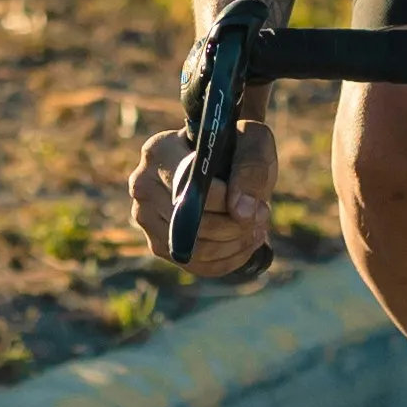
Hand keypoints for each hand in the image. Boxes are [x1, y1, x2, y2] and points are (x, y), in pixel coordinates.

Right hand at [129, 111, 282, 282]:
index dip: (227, 202)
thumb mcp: (254, 142)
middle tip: (263, 217)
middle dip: (235, 226)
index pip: (189, 188)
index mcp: (159, 151)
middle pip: (189, 223)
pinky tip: (246, 244)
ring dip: (234, 245)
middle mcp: (143, 185)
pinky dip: (226, 261)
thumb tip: (241, 211)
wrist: (225, 160)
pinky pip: (193, 265)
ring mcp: (146, 218)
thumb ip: (251, 169)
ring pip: (193, 249)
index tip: (258, 204)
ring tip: (258, 229)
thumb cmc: (237, 145)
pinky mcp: (158, 244)